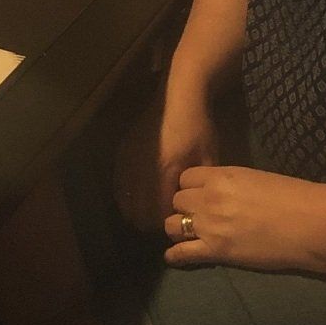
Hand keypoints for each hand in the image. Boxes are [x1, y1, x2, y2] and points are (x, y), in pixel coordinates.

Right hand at [115, 83, 221, 228]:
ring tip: (148, 214)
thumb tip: (199, 209)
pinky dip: (125, 197)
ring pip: (124, 201)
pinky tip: (135, 198)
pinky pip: (117, 186)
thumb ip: (202, 185)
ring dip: (135, 212)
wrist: (176, 98)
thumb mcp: (208, 156)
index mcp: (165, 171)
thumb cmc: (197, 127)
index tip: (176, 226)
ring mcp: (129, 161)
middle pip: (138, 212)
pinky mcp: (122, 153)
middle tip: (162, 223)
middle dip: (149, 223)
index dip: (167, 224)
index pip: (159, 212)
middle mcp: (142, 169)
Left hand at [165, 165, 310, 270]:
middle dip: (185, 207)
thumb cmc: (289, 196)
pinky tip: (173, 257)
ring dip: (178, 228)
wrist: (307, 223)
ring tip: (187, 234)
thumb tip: (219, 190)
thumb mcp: (253, 178)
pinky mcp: (215, 251)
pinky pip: (181, 253)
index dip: (191, 187)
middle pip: (177, 200)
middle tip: (196, 216)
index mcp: (219, 176)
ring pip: (172, 225)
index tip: (198, 195)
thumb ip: (229, 182)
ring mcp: (209, 226)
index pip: (185, 178)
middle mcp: (208, 198)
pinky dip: (175, 256)